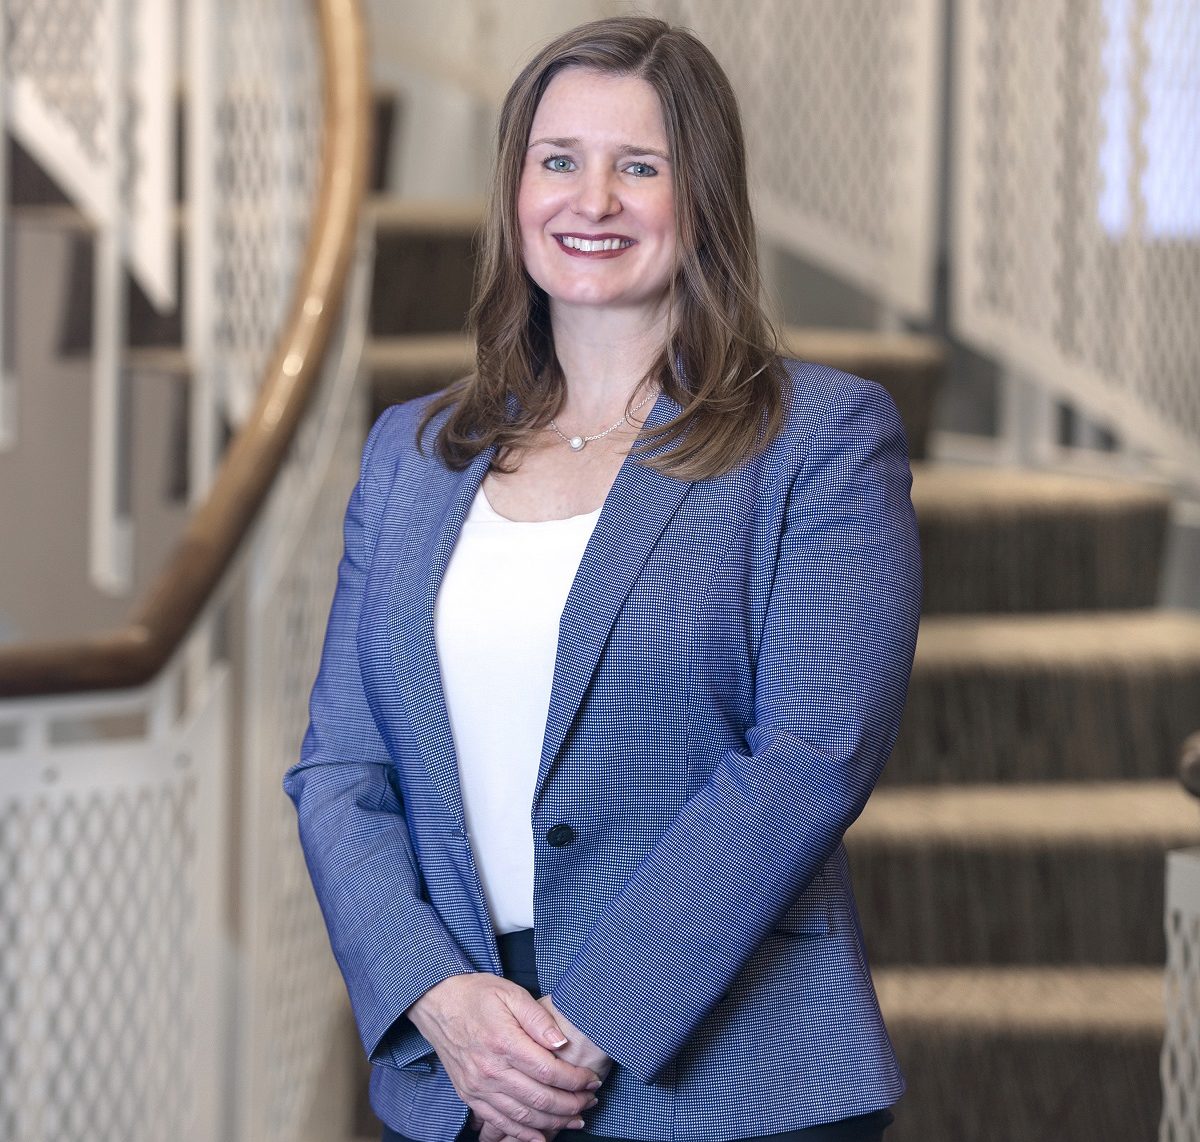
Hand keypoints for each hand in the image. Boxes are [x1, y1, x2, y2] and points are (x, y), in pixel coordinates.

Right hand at [474, 1000, 609, 1141]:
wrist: (438, 1002)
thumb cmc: (478, 994)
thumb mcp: (512, 993)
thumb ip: (539, 1019)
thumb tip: (562, 1043)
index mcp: (504, 1042)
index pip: (549, 1071)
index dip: (576, 1080)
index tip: (592, 1079)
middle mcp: (490, 1070)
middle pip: (540, 1100)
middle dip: (572, 1104)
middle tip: (591, 1100)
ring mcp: (478, 1087)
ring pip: (523, 1117)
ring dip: (554, 1123)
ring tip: (576, 1119)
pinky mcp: (470, 1096)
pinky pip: (500, 1123)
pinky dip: (523, 1135)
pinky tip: (542, 1137)